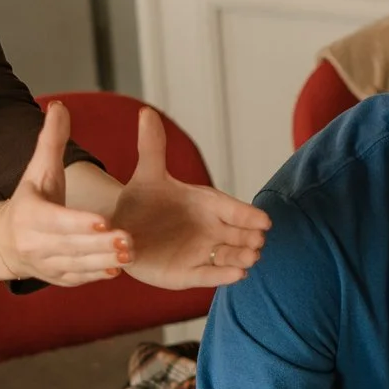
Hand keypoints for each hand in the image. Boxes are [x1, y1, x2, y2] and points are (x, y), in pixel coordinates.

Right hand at [0, 103, 132, 285]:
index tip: (104, 220)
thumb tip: (58, 105)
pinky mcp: (57, 278)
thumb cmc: (31, 199)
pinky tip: (117, 270)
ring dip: (102, 262)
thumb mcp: (38, 169)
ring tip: (130, 255)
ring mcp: (45, 264)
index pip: (56, 220)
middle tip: (129, 239)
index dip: (80, 222)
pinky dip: (96, 276)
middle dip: (99, 244)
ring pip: (76, 265)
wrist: (6, 241)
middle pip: (70, 246)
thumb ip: (52, 139)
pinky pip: (77, 278)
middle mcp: (34, 242)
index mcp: (30, 214)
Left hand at [111, 106, 271, 289]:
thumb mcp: (148, 173)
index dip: (248, 215)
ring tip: (251, 259)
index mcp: (207, 204)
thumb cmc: (144, 199)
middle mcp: (210, 229)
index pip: (234, 209)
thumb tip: (146, 112)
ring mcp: (201, 251)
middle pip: (237, 235)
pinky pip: (208, 275)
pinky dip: (222, 276)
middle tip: (258, 241)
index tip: (264, 221)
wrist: (124, 226)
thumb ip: (153, 146)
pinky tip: (237, 276)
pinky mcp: (187, 273)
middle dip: (249, 239)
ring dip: (240, 258)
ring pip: (228, 256)